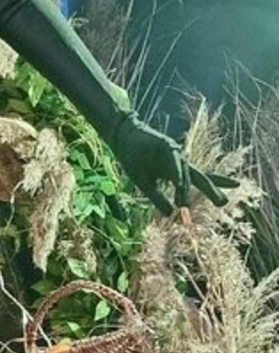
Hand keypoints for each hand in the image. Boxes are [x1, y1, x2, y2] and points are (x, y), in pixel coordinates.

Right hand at [110, 113, 237, 214]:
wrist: (124, 139)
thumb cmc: (136, 160)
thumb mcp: (145, 185)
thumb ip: (157, 199)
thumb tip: (169, 214)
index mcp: (177, 172)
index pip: (200, 180)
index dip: (215, 187)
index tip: (228, 197)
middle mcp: (180, 163)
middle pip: (199, 178)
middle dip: (211, 190)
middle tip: (224, 203)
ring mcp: (174, 153)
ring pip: (186, 172)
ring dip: (186, 189)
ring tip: (184, 205)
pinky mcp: (165, 145)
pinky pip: (174, 162)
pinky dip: (177, 174)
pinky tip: (179, 184)